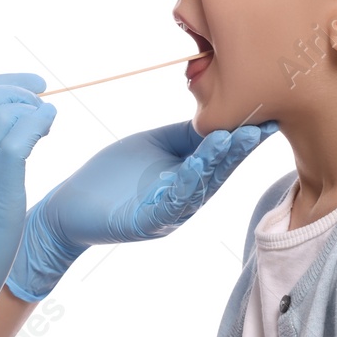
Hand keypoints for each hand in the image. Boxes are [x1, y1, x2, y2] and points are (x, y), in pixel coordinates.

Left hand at [5, 118, 278, 300]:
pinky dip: (185, 186)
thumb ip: (185, 135)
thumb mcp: (154, 145)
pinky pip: (170, 204)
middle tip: (259, 124)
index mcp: (188, 177)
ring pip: (199, 187)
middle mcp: (185, 197)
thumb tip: (219, 115)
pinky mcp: (145, 223)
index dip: (242, 137)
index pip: (220, 155)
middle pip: (217, 171)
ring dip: (217, 163)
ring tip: (233, 139)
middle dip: (238, 148)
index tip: (266, 114)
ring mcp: (167, 213)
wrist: (70, 205)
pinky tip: (196, 167)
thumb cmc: (114, 175)